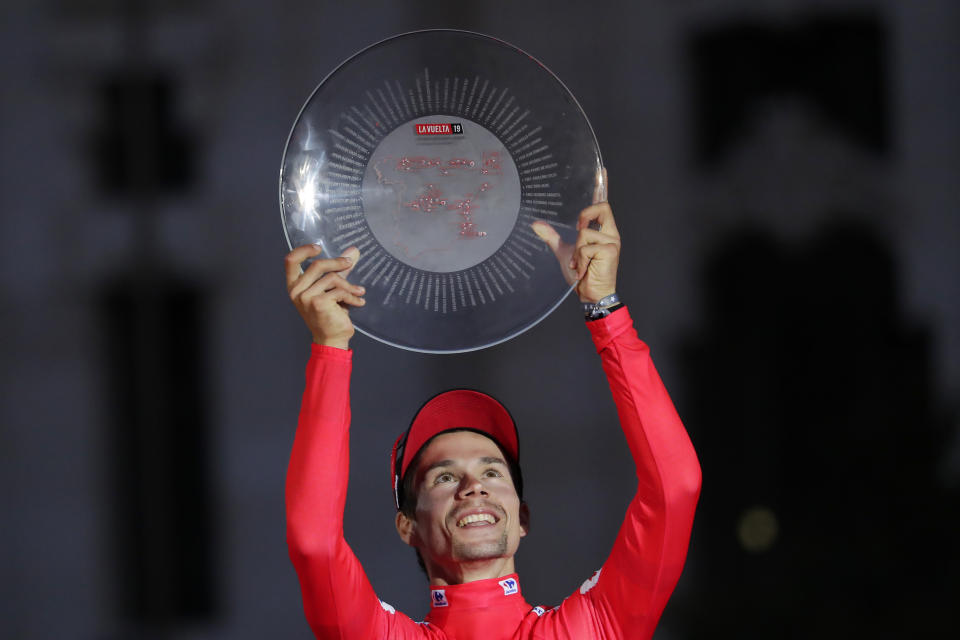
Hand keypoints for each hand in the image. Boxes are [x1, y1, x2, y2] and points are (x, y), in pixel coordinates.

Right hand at [285, 244, 365, 348]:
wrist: (331, 339)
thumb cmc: (330, 314)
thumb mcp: (331, 288)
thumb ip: (340, 269)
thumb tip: (353, 250)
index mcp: (294, 286)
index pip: (290, 261)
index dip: (303, 250)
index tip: (318, 247)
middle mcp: (296, 291)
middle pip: (317, 265)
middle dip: (337, 262)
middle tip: (350, 263)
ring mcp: (306, 297)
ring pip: (332, 278)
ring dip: (349, 285)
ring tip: (359, 292)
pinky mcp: (319, 303)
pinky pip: (340, 291)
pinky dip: (352, 296)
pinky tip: (359, 302)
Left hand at [531, 168, 620, 302]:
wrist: (591, 295)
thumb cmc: (581, 276)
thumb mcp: (564, 253)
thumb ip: (552, 237)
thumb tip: (535, 224)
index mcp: (602, 231)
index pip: (602, 204)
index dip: (602, 186)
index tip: (600, 170)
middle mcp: (610, 233)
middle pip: (601, 207)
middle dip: (586, 215)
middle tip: (577, 231)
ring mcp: (612, 241)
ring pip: (585, 232)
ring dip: (576, 252)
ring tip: (579, 266)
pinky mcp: (610, 250)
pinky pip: (585, 246)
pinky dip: (578, 260)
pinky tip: (582, 271)